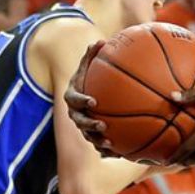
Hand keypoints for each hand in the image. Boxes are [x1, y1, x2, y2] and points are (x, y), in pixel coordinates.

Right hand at [63, 41, 117, 156]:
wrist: (86, 97)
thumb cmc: (88, 79)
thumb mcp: (87, 68)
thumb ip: (91, 56)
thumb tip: (100, 40)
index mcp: (73, 97)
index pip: (74, 100)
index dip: (82, 101)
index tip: (93, 101)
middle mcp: (75, 114)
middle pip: (79, 122)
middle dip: (89, 125)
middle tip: (102, 125)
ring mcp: (83, 127)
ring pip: (88, 137)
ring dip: (98, 141)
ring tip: (111, 144)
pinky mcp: (92, 137)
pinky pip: (99, 146)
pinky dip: (108, 150)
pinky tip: (121, 153)